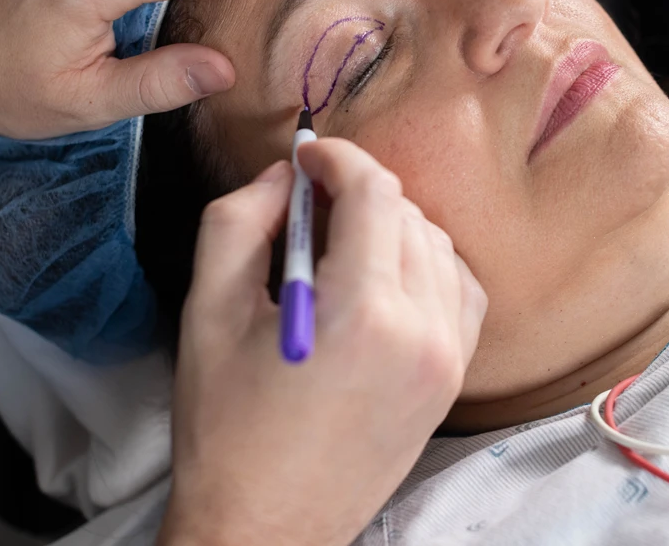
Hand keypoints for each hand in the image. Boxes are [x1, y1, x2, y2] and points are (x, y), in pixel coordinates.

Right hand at [160, 140, 486, 545]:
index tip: (307, 159)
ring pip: (438, 246)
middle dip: (357, 193)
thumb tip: (283, 176)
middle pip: (406, 214)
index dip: (337, 158)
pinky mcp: (452, 379)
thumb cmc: (227, 430)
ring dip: (392, 226)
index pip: (374, 191)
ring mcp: (446, 357)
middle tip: (309, 205)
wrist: (266, 526)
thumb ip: (238, 222)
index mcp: (360, 311)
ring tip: (340, 245)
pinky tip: (386, 277)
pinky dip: (429, 266)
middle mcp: (419, 330)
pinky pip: (461, 291)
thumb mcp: (207, 314)